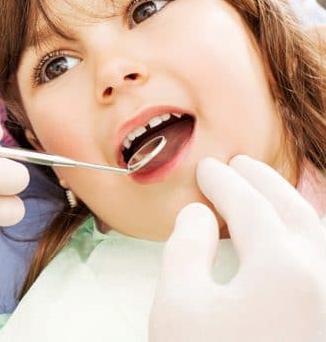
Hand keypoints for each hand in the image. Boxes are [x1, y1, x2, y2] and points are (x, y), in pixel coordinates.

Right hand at [150, 156, 325, 341]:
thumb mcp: (178, 304)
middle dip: (267, 183)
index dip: (225, 182)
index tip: (205, 168)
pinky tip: (274, 246)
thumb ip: (186, 247)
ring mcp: (323, 307)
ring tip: (259, 196)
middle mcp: (317, 282)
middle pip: (297, 215)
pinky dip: (295, 239)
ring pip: (314, 239)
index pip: (252, 207)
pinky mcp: (317, 326)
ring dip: (286, 209)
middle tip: (240, 164)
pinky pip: (315, 264)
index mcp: (282, 268)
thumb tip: (199, 213)